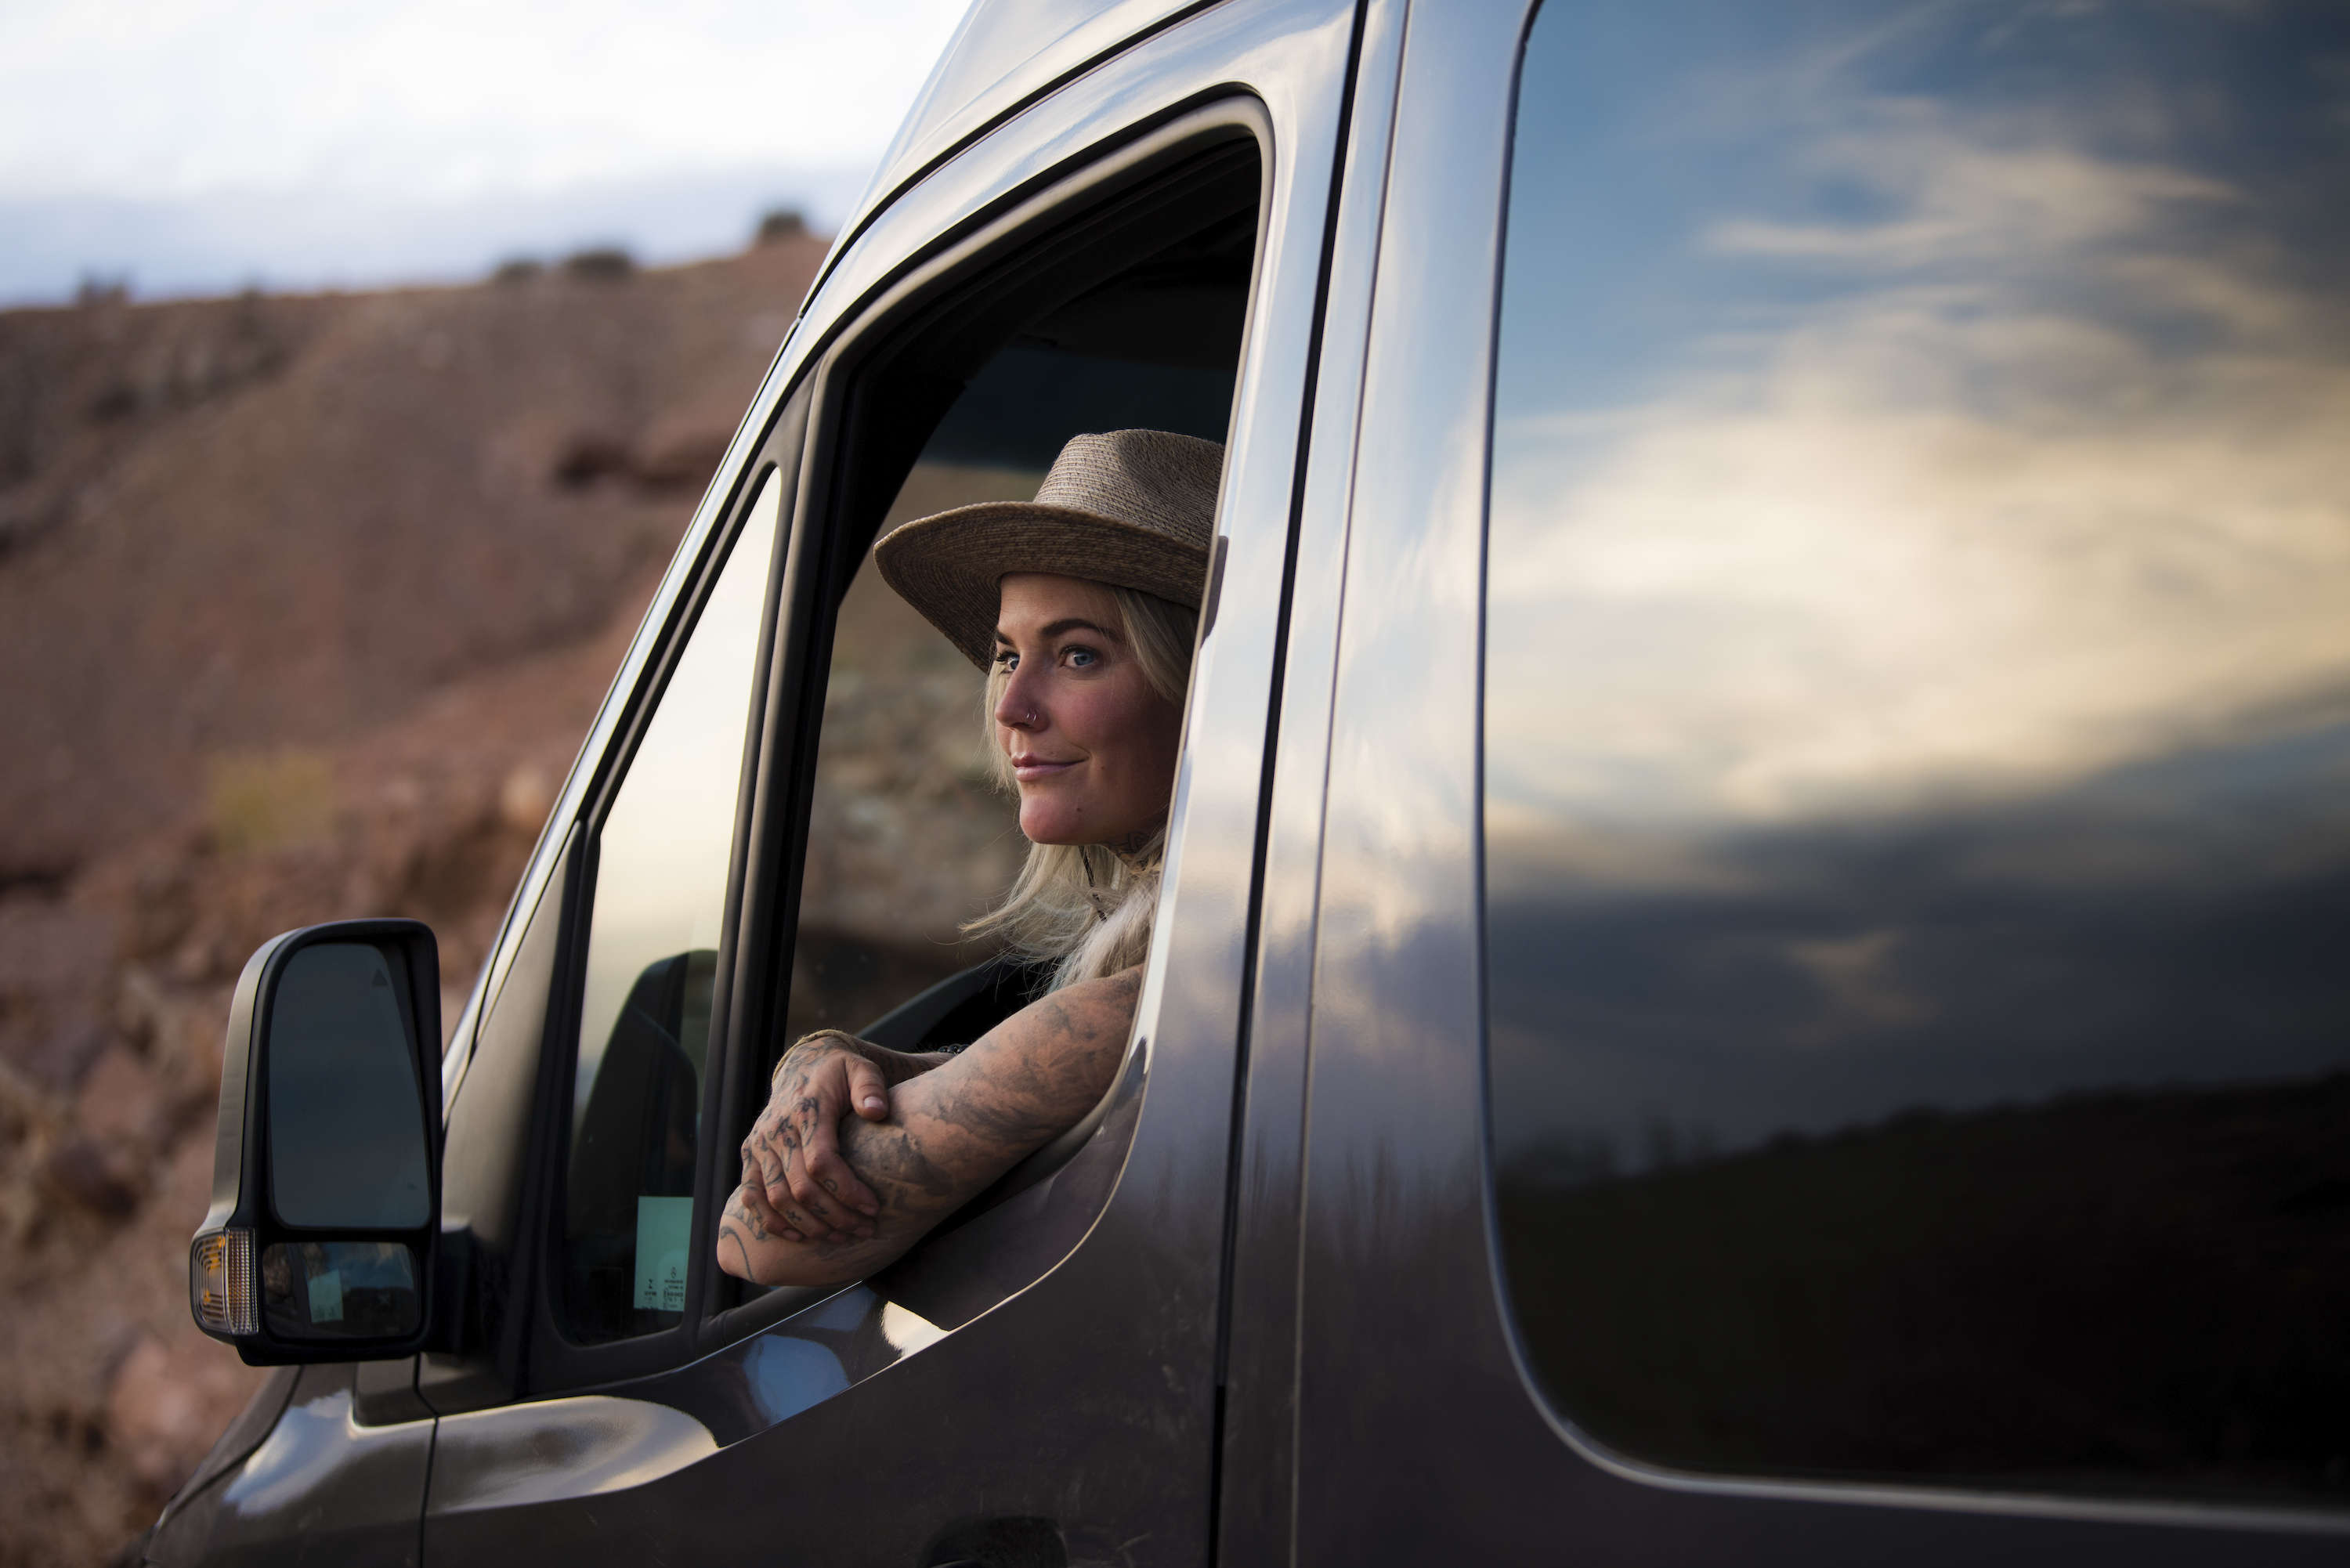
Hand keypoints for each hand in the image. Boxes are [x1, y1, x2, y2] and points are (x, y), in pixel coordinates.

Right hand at [739, 1032, 890, 1241]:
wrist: (804, 1066)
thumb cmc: (840, 1074)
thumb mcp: (860, 1069)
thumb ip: (870, 1087)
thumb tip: (875, 1111)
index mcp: (806, 1109)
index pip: (821, 1161)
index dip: (847, 1190)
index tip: (873, 1207)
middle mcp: (776, 1129)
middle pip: (800, 1187)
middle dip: (835, 1215)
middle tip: (864, 1229)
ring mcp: (759, 1144)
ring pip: (776, 1198)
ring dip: (808, 1225)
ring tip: (840, 1237)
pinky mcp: (750, 1155)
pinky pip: (752, 1196)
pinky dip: (771, 1222)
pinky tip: (798, 1237)